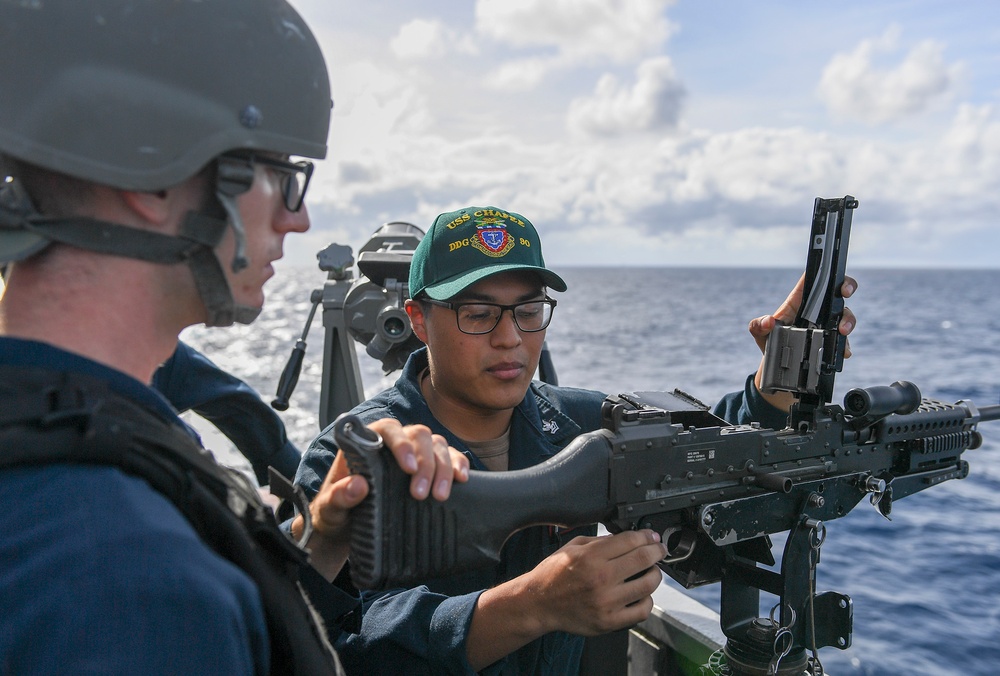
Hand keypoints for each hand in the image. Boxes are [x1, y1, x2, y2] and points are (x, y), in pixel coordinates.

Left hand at [294, 419, 468, 579]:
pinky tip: (462, 479)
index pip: (387, 429)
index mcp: (366, 443)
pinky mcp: (429, 468)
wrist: (346, 530)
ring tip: (440, 496)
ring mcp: (413, 454)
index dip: (401, 443)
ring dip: (443, 468)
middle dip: (425, 462)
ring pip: (436, 445)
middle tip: (421, 494)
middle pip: (418, 436)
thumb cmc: (334, 513)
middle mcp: (392, 443)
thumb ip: (338, 497)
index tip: (408, 469)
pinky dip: (458, 465)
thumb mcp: (329, 509)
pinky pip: (449, 457)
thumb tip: (358, 485)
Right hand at [467, 530, 666, 668]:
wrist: (539, 603)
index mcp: (591, 557)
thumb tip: (627, 539)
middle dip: (657, 551)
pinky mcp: (609, 621)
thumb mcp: (573, 547)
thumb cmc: (553, 574)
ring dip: (655, 574)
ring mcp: (606, 602)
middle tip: (659, 550)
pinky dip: (647, 600)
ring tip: (651, 571)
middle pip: (643, 559)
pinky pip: (641, 610)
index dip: (646, 536)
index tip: (652, 537)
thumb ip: (600, 542)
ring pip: (648, 584)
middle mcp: (600, 578)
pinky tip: (641, 594)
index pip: (630, 541)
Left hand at [750, 274, 857, 410]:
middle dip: (846, 286)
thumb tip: (768, 321)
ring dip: (847, 321)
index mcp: (798, 301)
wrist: (777, 365)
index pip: (812, 279)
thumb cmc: (769, 340)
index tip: (830, 267)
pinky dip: (845, 346)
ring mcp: (826, 325)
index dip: (822, 270)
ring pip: (845, 315)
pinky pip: (843, 341)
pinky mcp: (831, 341)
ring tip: (842, 331)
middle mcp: (816, 310)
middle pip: (836, 292)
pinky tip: (844, 351)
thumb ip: (758, 325)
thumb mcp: (759, 332)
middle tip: (845, 293)